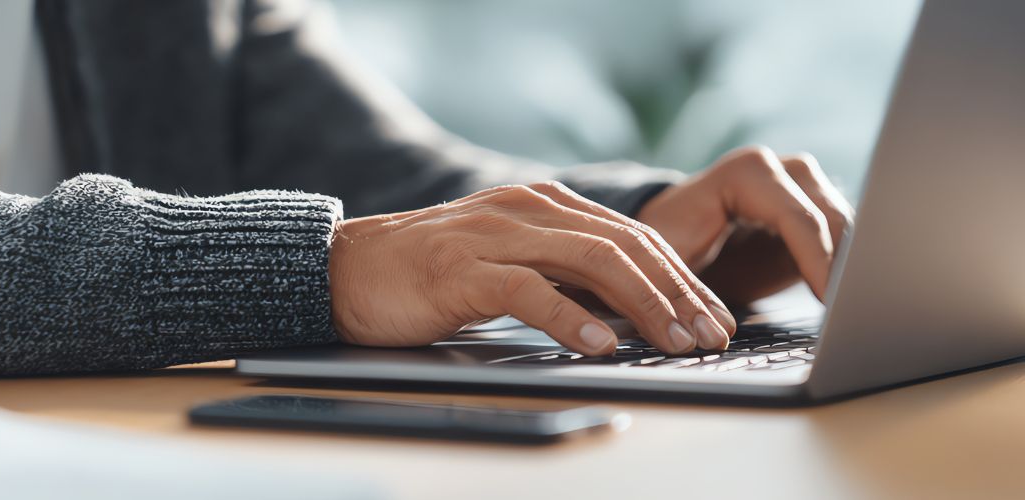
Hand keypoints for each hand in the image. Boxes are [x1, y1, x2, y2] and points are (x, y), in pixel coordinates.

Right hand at [328, 182, 736, 355]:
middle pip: (623, 246)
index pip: (631, 236)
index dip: (680, 276)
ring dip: (642, 304)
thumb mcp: (508, 262)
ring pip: (590, 261)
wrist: (349, 269)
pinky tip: (600, 343)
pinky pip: (528, 289)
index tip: (712, 316)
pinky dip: (570, 317)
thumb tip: (627, 310)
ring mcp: (494, 234)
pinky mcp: (462, 268)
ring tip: (673, 340)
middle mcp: (526, 209)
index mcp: (544, 203)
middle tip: (709, 335)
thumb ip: (560, 271)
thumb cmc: (430, 274)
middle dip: (676, 293)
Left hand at [637, 146, 854, 303]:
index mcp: (744, 173)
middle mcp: (780, 169)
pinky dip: (846, 267)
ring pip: (846, 226)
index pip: (796, 217)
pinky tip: (843, 298)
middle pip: (831, 218)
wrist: (677, 235)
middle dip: (843, 264)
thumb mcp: (672, 262)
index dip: (817, 261)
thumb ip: (699, 281)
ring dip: (851, 266)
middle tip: (849, 311)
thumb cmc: (669, 246)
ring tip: (850, 309)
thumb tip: (713, 326)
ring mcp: (804, 185)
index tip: (828, 301)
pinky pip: (845, 237)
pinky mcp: (817, 208)